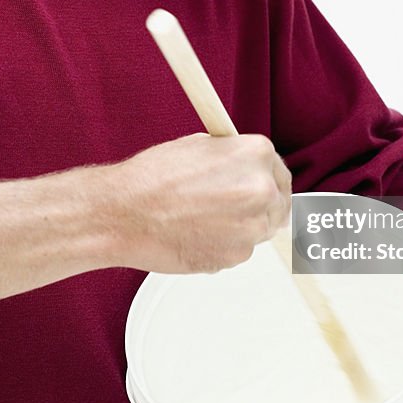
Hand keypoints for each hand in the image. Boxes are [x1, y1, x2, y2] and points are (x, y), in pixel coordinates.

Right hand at [105, 132, 291, 272]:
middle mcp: (261, 189)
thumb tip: (246, 168)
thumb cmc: (151, 179)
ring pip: (260, 229)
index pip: (279, 171)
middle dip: (258, 205)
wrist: (123, 214)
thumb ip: (233, 158)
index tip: (259, 185)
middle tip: (229, 205)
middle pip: (278, 203)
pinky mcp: (238, 256)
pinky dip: (224, 245)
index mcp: (256, 154)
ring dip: (241, 226)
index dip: (267, 179)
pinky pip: (241, 250)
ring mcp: (252, 226)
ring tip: (203, 217)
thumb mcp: (199, 146)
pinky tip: (196, 233)